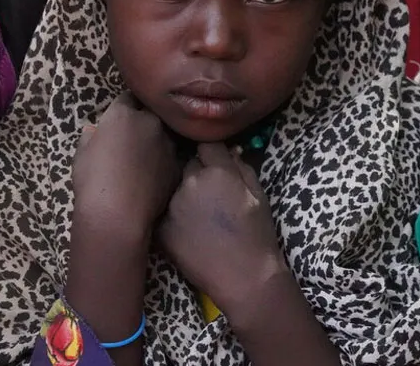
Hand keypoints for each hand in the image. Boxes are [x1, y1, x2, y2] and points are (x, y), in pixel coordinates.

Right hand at [72, 92, 180, 232]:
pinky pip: (172, 155)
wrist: (119, 212)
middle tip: (133, 136)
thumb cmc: (92, 180)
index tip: (122, 116)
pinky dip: (165, 160)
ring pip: (165, 134)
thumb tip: (96, 132)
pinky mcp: (178, 163)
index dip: (125, 107)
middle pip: (150, 114)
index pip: (128, 98)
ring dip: (157, 139)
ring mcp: (169, 143)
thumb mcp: (81, 153)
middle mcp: (151, 122)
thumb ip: (92, 137)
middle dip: (144, 120)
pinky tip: (154, 174)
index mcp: (124, 115)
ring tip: (145, 157)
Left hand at [158, 143, 286, 319]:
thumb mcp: (258, 193)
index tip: (216, 160)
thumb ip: (242, 166)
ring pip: (175, 187)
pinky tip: (188, 229)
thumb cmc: (257, 233)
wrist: (242, 276)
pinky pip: (165, 210)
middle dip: (198, 171)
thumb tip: (229, 151)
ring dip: (184, 193)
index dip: (212, 152)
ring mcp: (172, 205)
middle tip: (211, 190)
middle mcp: (190, 182)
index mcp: (218, 171)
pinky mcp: (161, 227)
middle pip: (188, 164)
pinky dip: (174, 215)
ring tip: (200, 214)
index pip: (207, 144)